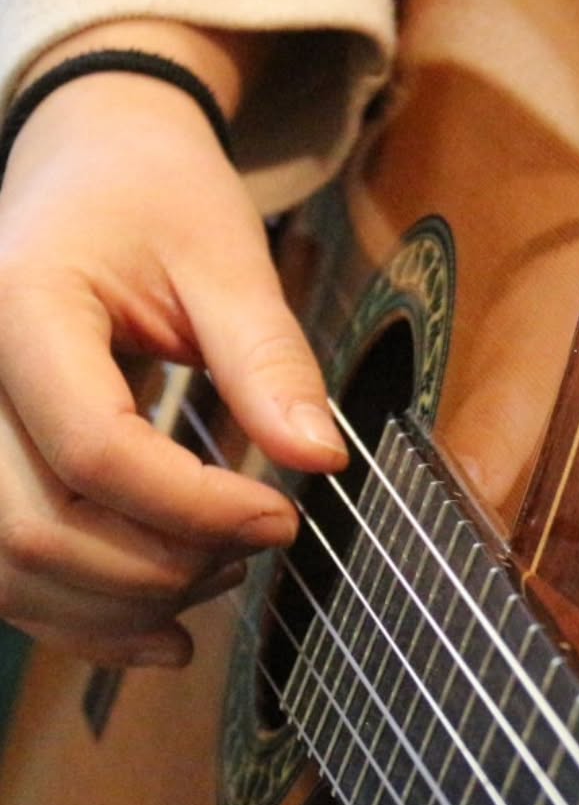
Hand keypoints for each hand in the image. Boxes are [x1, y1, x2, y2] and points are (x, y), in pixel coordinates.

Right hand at [0, 22, 346, 666]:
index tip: (284, 517)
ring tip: (224, 573)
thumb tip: (320, 460)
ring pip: (12, 572)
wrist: (85, 169)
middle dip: (167, 568)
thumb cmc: (156, 200)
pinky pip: (7, 577)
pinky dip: (87, 622)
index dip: (199, 509)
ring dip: (129, 604)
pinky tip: (167, 635)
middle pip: (39, 531)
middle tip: (263, 540)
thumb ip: (269, 360)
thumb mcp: (227, 258)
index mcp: (20, 307)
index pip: (96, 452)